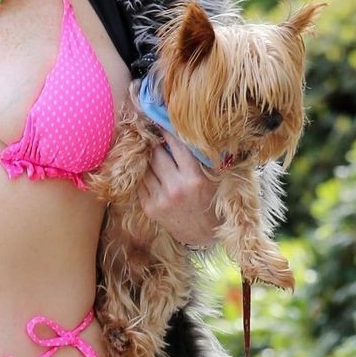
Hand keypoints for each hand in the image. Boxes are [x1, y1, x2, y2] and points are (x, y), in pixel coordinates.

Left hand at [138, 132, 223, 248]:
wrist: (205, 235)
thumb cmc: (213, 202)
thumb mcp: (215, 179)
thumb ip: (201, 158)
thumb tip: (186, 133)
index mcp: (195, 179)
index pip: (177, 147)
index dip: (168, 132)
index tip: (161, 122)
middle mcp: (176, 188)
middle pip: (157, 155)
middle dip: (154, 142)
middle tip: (151, 131)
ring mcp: (161, 199)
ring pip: (146, 168)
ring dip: (146, 156)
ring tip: (146, 147)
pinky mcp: (150, 208)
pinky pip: (140, 183)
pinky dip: (142, 173)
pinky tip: (145, 166)